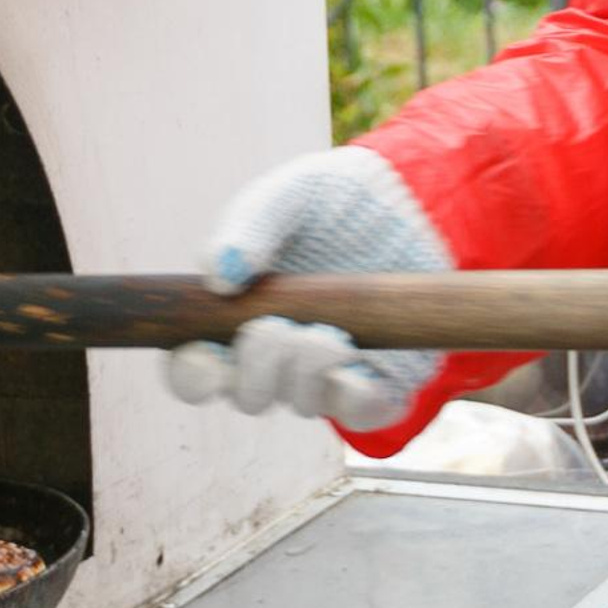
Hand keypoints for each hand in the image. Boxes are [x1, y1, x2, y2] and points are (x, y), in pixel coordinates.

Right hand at [164, 145, 451, 432]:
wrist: (413, 199)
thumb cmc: (336, 198)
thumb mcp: (289, 195)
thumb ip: (248, 225)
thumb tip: (217, 277)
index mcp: (241, 317)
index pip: (198, 368)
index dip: (195, 372)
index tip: (207, 353)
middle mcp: (281, 356)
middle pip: (246, 395)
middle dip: (256, 370)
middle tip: (276, 329)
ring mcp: (330, 372)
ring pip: (301, 402)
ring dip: (306, 373)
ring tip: (329, 334)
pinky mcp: (383, 380)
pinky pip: (362, 412)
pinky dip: (354, 397)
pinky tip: (356, 367)